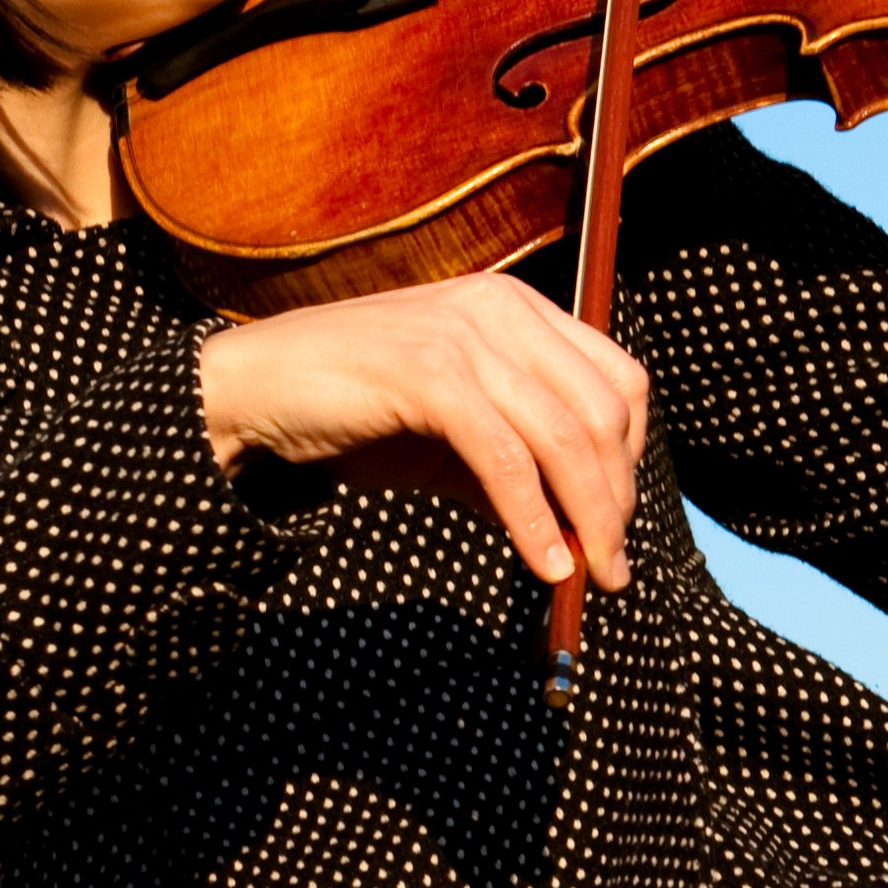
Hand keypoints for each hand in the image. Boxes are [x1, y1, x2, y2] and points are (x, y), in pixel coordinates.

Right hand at [198, 274, 646, 590]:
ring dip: (590, 519)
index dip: (633, 455)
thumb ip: (517, 469)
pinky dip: (533, 521)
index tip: (618, 519)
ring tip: (589, 578)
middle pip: (605, 412)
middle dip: (618, 498)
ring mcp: (464, 336)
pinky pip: (505, 460)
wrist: (254, 391)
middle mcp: (500, 310)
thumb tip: (581, 532)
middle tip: (612, 566)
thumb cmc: (355, 411)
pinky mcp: (428, 375)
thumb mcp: (454, 438)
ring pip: (566, 438)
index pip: (619, 379)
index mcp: (516, 310)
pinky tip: (543, 566)